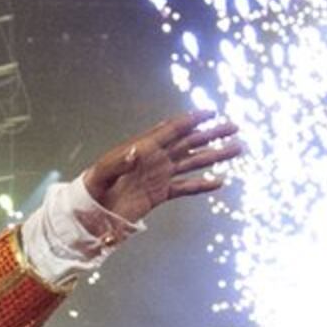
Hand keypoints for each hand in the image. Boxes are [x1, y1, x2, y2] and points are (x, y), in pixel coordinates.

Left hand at [78, 113, 240, 223]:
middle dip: (212, 134)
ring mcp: (159, 176)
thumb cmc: (91, 190)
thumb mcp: (101, 174)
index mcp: (143, 148)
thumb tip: (137, 152)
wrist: (90, 214)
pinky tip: (219, 182)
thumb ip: (118, 163)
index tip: (211, 112)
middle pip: (189, 142)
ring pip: (193, 162)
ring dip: (214, 155)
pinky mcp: (159, 194)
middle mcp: (155, 159)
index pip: (172, 130)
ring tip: (236, 149)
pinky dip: (201, 185)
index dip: (191, 120)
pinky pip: (185, 188)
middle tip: (234, 126)